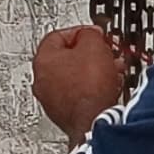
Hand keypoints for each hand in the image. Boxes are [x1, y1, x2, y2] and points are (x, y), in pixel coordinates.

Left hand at [33, 25, 134, 141]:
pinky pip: (77, 96)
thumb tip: (90, 34)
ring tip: (111, 72)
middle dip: (89, 55)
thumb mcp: (94, 46)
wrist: (95, 121)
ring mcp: (51, 101)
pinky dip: (91, 90)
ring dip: (92, 73)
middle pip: (65, 59)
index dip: (80, 33)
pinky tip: (106, 89)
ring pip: (73, 79)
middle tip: (104, 54)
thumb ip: (89, 34)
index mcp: (42, 60)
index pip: (57, 36)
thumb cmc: (90, 87)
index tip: (95, 35)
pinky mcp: (64, 115)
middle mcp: (42, 81)